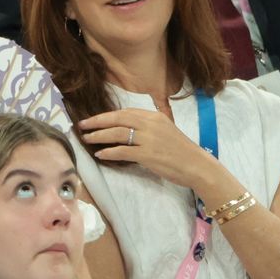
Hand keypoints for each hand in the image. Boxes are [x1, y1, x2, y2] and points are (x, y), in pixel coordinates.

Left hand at [78, 109, 220, 190]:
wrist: (197, 165)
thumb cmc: (181, 151)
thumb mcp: (166, 130)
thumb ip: (149, 127)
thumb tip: (128, 129)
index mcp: (155, 116)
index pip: (125, 112)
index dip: (107, 116)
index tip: (94, 120)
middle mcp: (151, 124)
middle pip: (117, 119)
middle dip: (97, 122)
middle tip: (82, 126)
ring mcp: (149, 139)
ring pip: (117, 134)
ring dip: (99, 136)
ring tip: (88, 139)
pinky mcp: (148, 155)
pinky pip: (123, 151)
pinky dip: (109, 152)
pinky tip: (101, 154)